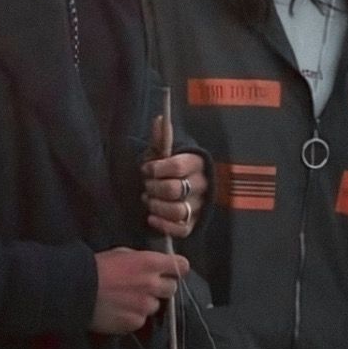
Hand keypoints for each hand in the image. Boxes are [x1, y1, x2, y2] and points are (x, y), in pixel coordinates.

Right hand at [90, 247, 188, 333]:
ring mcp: (144, 306)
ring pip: (155, 306)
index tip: (171, 270)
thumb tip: (154, 266)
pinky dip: (134, 315)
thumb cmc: (97, 266)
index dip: (177, 268)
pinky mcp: (134, 322)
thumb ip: (143, 261)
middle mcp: (152, 285)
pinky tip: (119, 309)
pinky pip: (141, 319)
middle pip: (172, 288)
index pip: (182, 267)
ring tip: (128, 299)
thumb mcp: (122, 254)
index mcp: (150, 263)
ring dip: (146, 302)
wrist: (76, 290)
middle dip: (162, 286)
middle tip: (145, 286)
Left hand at [141, 115, 207, 238]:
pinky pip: (180, 230)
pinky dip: (163, 225)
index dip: (157, 169)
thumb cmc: (170, 168)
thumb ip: (162, 137)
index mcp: (196, 164)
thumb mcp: (166, 152)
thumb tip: (159, 118)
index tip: (145, 169)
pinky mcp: (193, 224)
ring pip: (177, 210)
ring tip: (148, 200)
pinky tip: (151, 217)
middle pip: (174, 189)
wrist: (184, 186)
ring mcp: (199, 207)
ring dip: (156, 206)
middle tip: (146, 185)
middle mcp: (201, 186)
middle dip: (154, 188)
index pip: (177, 166)